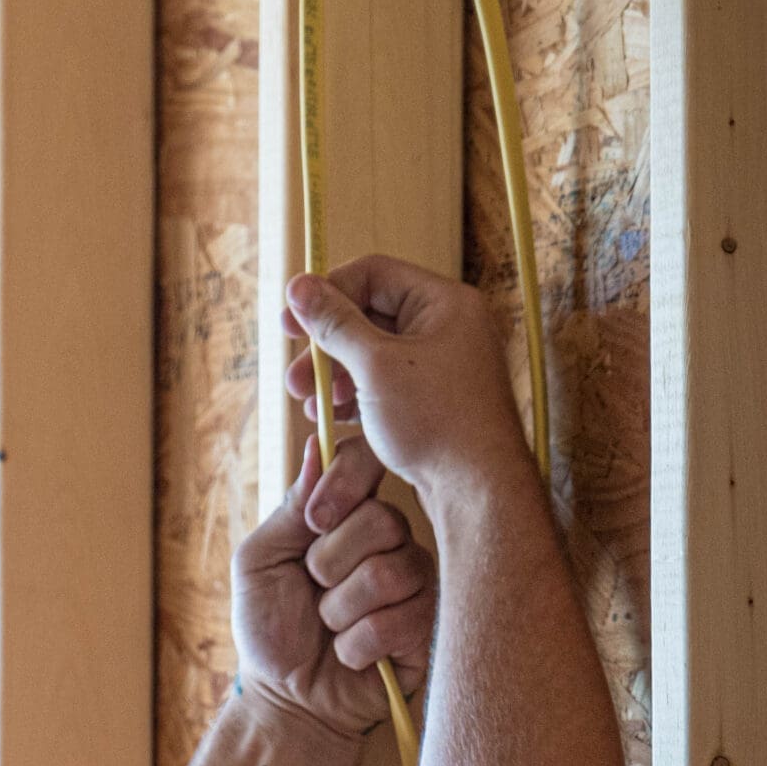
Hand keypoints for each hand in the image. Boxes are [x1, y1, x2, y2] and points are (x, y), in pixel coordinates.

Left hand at [232, 430, 436, 741]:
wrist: (285, 698)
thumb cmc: (270, 628)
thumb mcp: (260, 561)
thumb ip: (291, 507)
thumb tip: (316, 446)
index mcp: (350, 515)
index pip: (369, 462)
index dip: (346, 482)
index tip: (313, 522)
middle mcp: (392, 542)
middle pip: (383, 520)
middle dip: (330, 564)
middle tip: (315, 590)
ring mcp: (417, 585)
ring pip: (391, 572)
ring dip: (340, 611)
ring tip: (330, 627)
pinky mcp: (430, 630)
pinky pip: (400, 621)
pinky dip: (357, 645)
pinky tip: (349, 655)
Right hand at [283, 253, 530, 496]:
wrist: (477, 490)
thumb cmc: (438, 423)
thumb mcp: (375, 365)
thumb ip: (334, 323)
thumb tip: (298, 287)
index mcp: (445, 303)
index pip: (373, 274)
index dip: (326, 293)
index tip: (289, 321)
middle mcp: (447, 328)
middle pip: (369, 316)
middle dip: (326, 347)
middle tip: (296, 377)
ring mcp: (442, 366)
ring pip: (373, 355)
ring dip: (334, 376)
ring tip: (310, 405)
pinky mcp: (433, 400)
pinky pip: (385, 384)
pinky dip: (355, 398)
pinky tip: (331, 419)